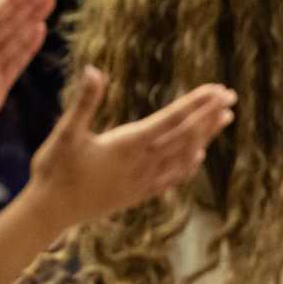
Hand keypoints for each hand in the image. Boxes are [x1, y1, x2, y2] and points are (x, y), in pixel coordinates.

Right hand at [27, 69, 234, 230]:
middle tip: (231, 96)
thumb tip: (94, 70)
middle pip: (186, 135)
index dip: (197, 104)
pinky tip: (197, 156)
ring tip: (225, 118)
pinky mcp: (139, 194)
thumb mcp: (65, 132)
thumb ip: (84, 102)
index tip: (218, 91)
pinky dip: (189, 164)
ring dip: (206, 135)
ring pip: (185, 155)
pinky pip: (173, 177)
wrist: (51, 213)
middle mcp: (143, 162)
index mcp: (129, 144)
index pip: (172, 119)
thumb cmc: (54, 170)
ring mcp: (144, 180)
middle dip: (209, 114)